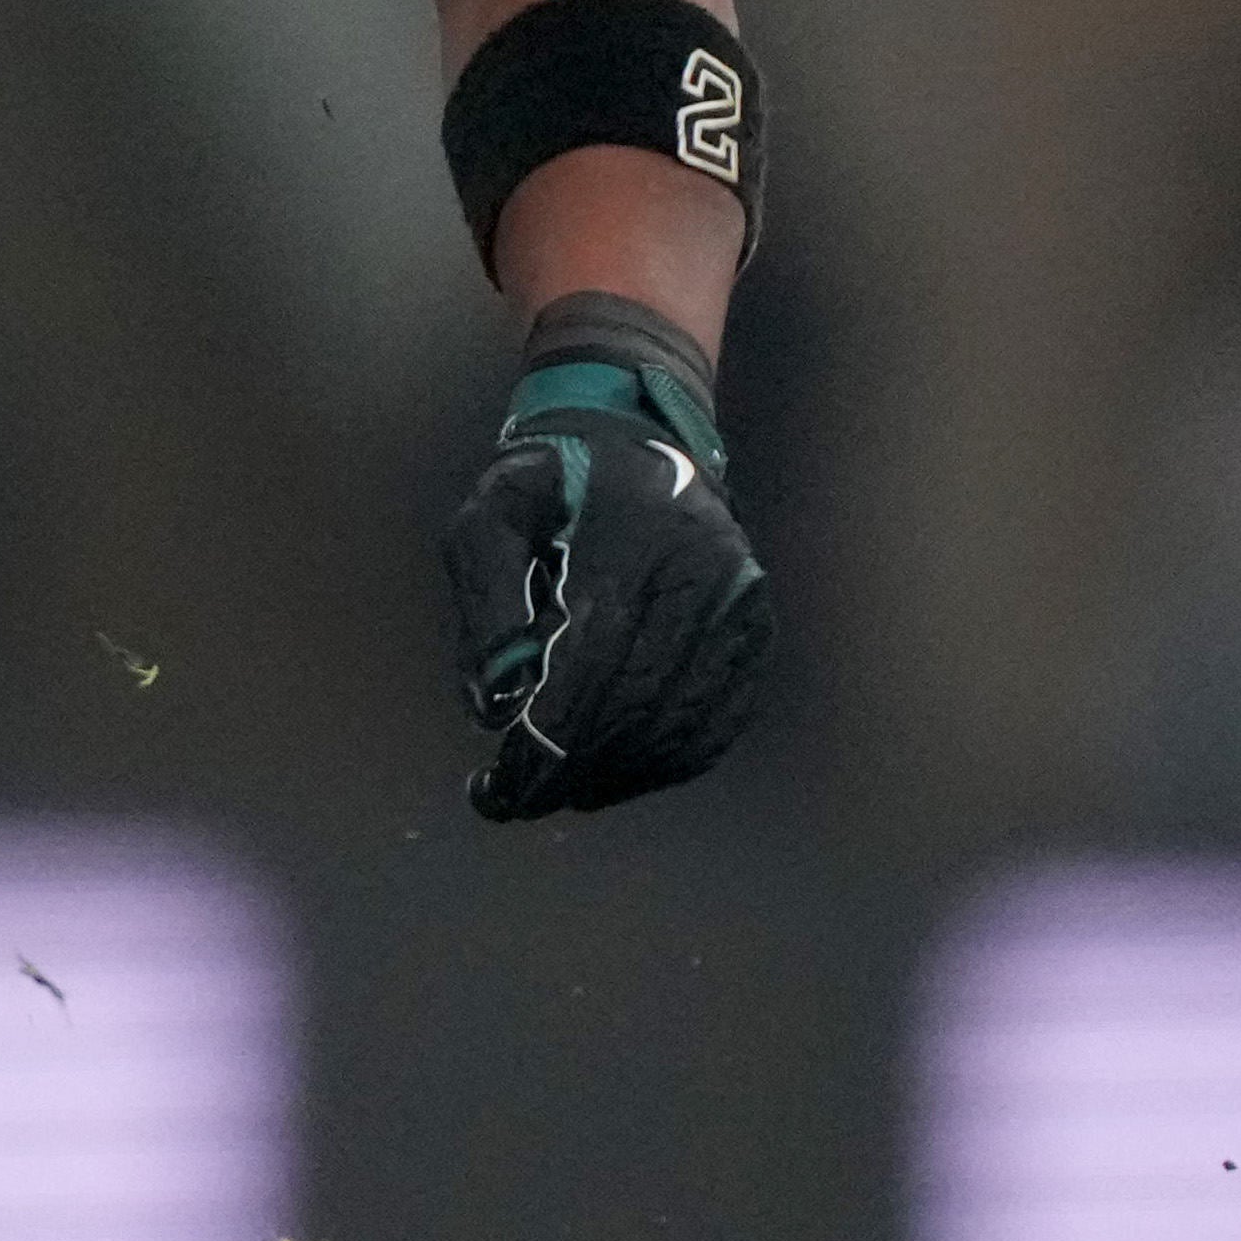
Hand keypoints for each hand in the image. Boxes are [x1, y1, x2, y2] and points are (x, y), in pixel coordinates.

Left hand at [437, 290, 768, 819]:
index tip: (499, 784)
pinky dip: (662, 766)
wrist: (639, 439)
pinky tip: (612, 774)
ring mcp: (741, 604)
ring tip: (555, 790)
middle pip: (636, 704)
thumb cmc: (550, 484)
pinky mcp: (757, 633)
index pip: (592, 663)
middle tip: (514, 801)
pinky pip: (716, 724)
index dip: (546, 737)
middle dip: (569, 769)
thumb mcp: (488, 514)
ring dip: (613, 777)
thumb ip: (482, 604)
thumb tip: (494, 706)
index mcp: (634, 539)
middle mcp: (703, 572)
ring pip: (679, 726)